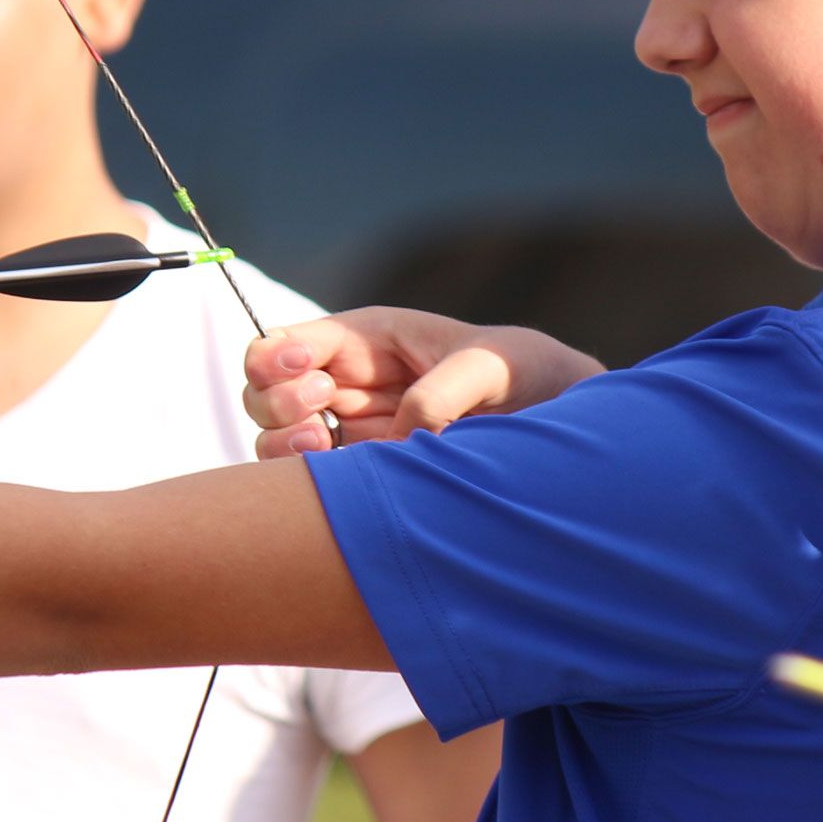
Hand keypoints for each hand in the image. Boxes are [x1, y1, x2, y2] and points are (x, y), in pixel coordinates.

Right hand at [243, 307, 605, 458]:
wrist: (559, 429)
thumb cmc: (524, 375)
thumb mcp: (493, 366)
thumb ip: (443, 391)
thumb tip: (398, 437)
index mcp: (367, 340)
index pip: (286, 341)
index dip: (276, 357)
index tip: (308, 376)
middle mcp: (348, 383)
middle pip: (264, 390)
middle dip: (276, 403)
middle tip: (322, 417)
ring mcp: (350, 430)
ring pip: (275, 438)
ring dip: (283, 445)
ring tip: (324, 447)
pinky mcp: (362, 472)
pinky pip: (307, 479)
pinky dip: (302, 482)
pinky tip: (336, 476)